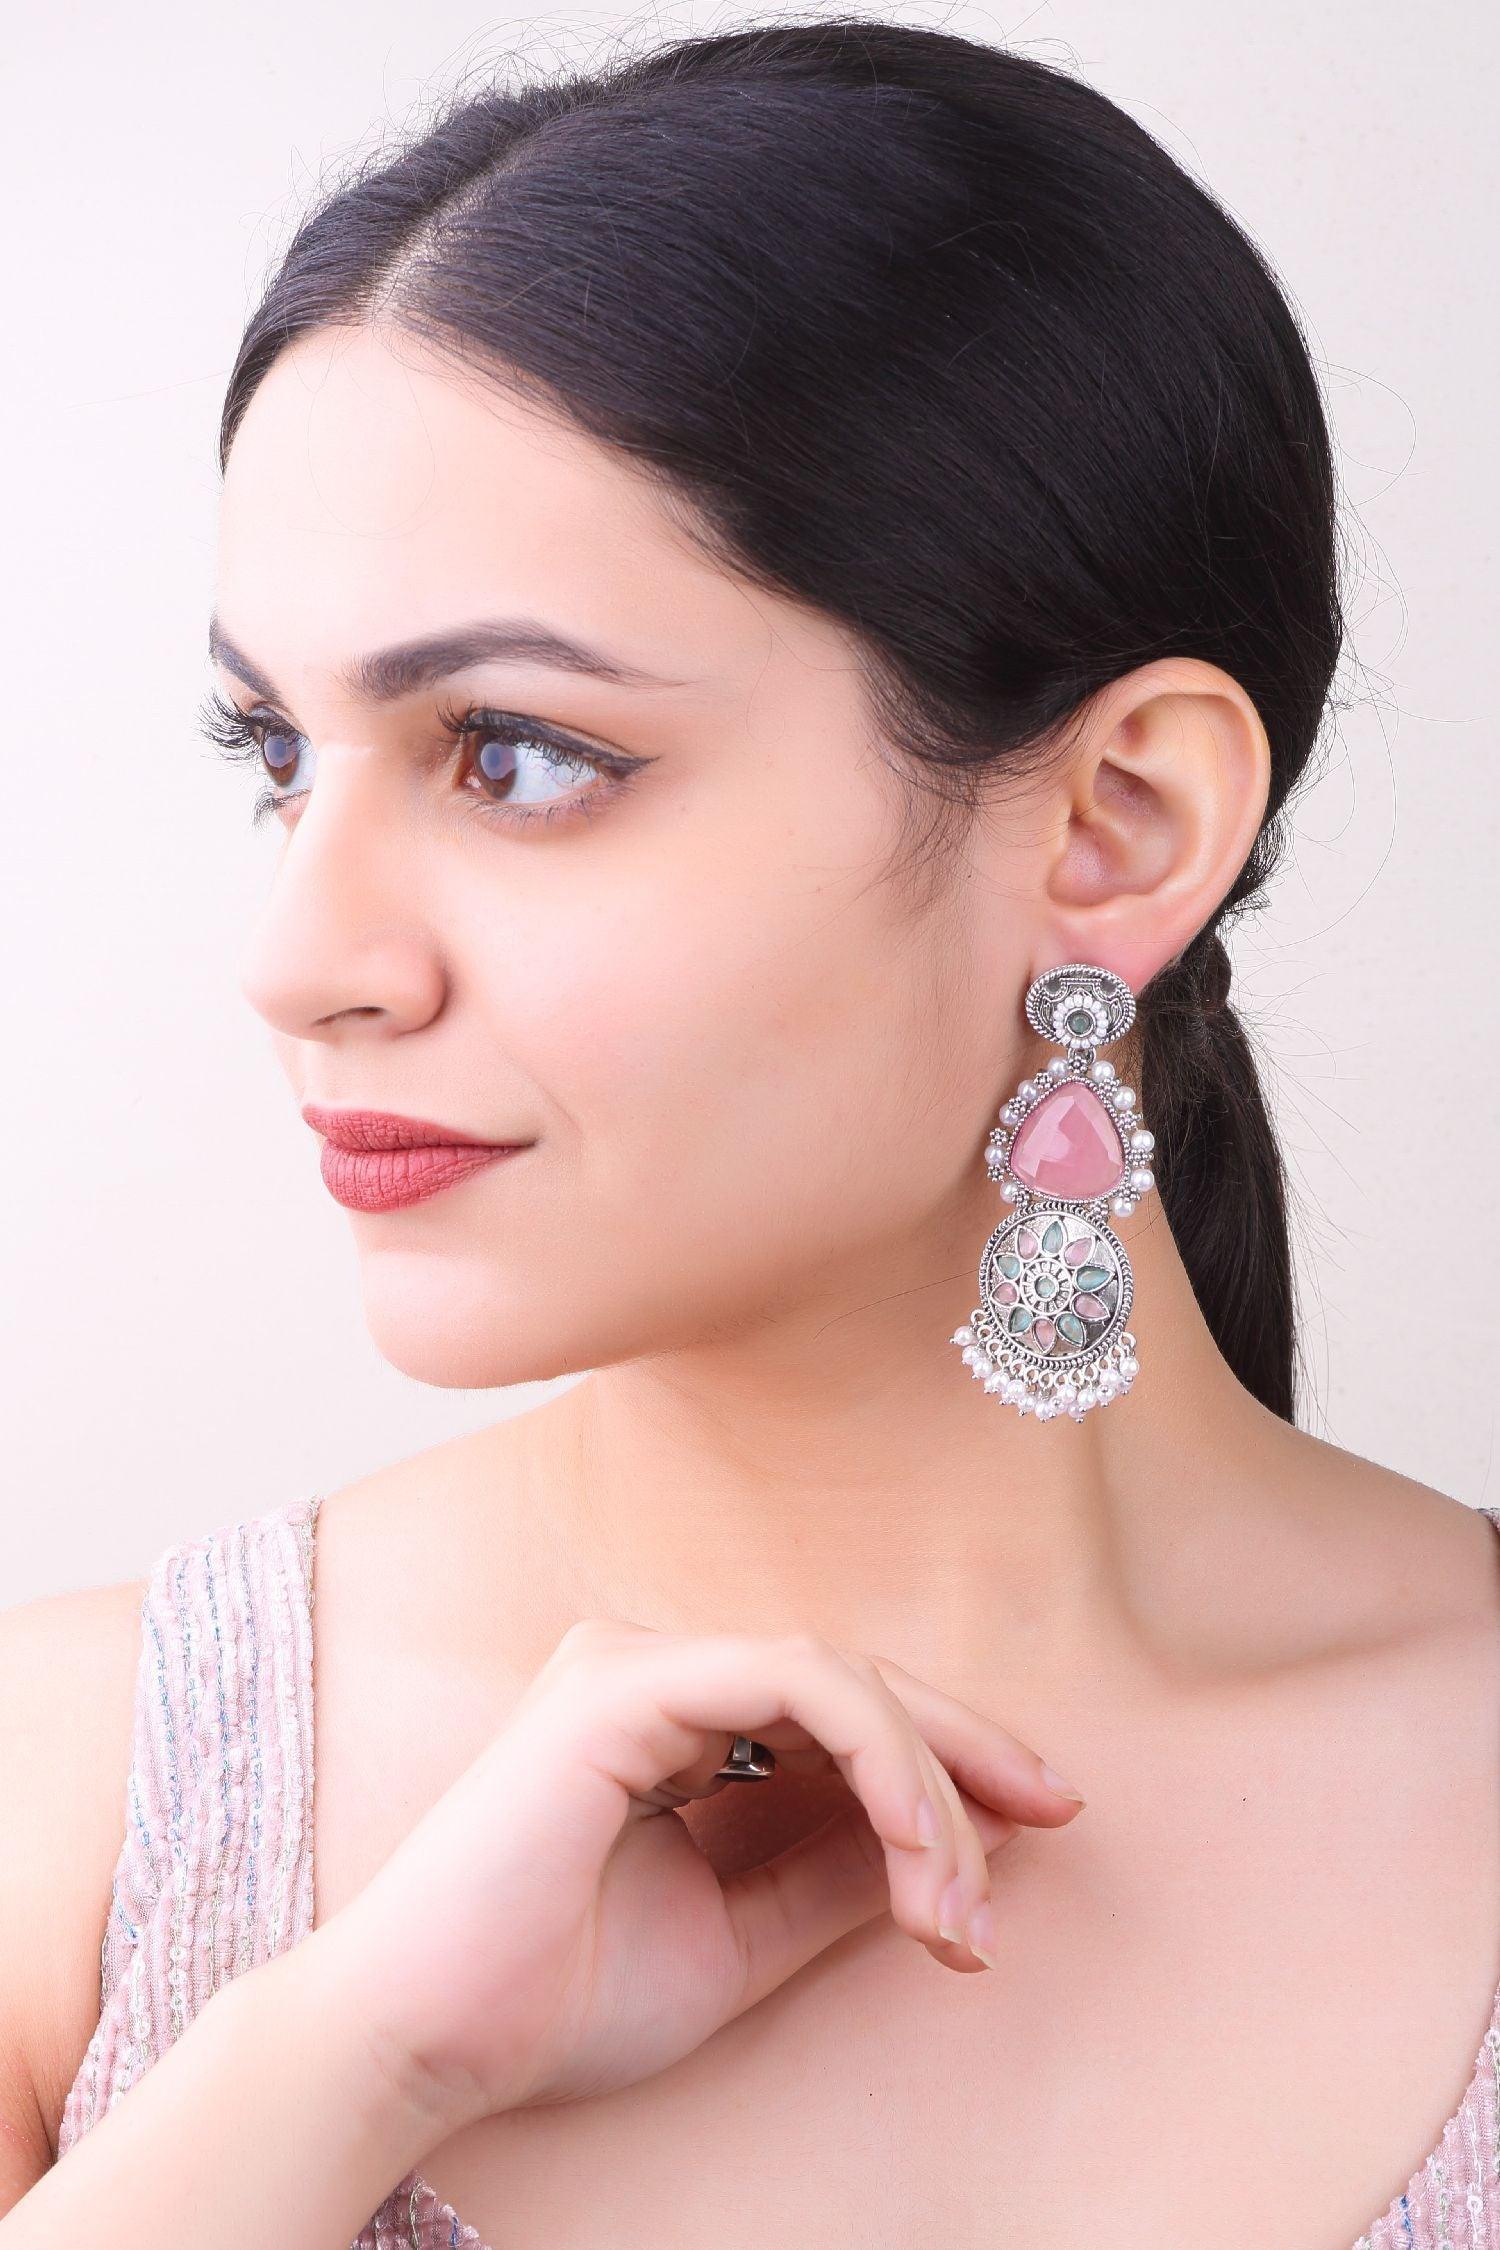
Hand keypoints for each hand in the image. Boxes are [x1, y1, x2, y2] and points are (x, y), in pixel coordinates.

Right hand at [310, 1620, 1085, 2137]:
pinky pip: (798, 1685)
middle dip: (967, 1755)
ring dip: (927, 1787)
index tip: (1041, 1828)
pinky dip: (879, 1758)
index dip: (948, 1762)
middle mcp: (657, 1674)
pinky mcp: (627, 1679)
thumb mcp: (742, 1941)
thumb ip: (835, 1880)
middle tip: (1057, 1819)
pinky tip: (917, 1845)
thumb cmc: (558, 2001)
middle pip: (857, 1685)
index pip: (840, 1716)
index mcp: (672, 1725)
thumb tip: (964, 1846)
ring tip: (965, 1903)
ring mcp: (638, 1664)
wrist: (430, 2042)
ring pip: (842, 1682)